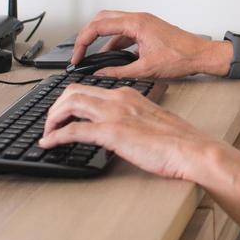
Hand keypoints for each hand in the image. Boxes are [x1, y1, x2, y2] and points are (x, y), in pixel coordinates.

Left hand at [39, 83, 214, 180]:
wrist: (192, 150)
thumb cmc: (180, 141)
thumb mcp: (153, 122)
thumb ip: (134, 121)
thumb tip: (121, 134)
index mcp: (130, 95)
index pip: (91, 89)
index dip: (71, 100)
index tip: (64, 112)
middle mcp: (119, 99)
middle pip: (73, 92)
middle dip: (56, 106)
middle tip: (51, 122)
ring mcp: (114, 114)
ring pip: (69, 105)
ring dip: (52, 118)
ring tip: (47, 132)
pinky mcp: (111, 132)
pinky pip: (73, 131)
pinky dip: (55, 136)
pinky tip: (48, 144)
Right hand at [71, 11, 219, 78]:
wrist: (202, 56)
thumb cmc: (183, 57)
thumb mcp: (147, 69)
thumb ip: (120, 71)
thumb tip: (101, 74)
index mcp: (136, 23)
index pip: (98, 26)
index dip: (83, 42)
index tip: (78, 56)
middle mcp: (138, 18)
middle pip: (102, 20)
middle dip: (88, 36)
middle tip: (80, 52)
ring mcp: (143, 23)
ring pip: (113, 26)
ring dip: (103, 41)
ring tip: (95, 59)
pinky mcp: (148, 30)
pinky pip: (125, 33)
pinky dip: (116, 44)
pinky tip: (115, 59)